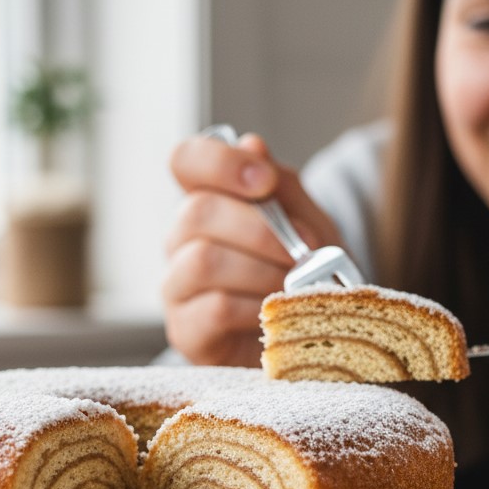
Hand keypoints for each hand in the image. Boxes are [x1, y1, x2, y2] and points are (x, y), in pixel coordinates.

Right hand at [163, 132, 342, 366]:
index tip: (264, 182)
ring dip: (260, 270)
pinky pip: (212, 307)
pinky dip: (254, 308)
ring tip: (293, 287)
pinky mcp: (185, 331)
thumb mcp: (310, 226)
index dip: (219, 162)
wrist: (310, 344)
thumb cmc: (304, 279)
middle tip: (303, 251)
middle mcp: (182, 240)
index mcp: (209, 203)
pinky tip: (276, 314)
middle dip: (259, 229)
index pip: (186, 160)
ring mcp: (177, 287)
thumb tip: (251, 144)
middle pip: (196, 212)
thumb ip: (283, 189)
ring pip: (201, 260)